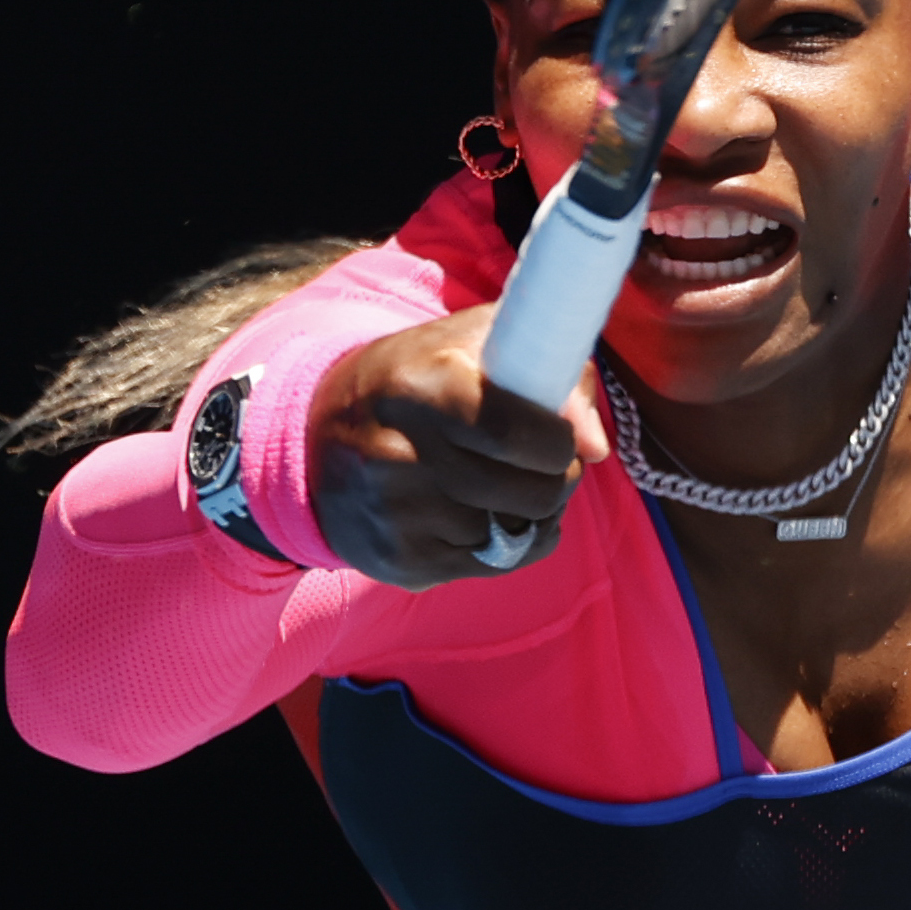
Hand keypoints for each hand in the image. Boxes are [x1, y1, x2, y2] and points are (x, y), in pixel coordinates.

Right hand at [307, 306, 609, 587]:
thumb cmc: (418, 380)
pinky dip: (506, 541)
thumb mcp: (474, 345)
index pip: (517, 434)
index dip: (558, 442)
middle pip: (534, 493)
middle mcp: (399, 457)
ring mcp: (397, 517)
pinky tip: (480, 511)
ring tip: (501, 480)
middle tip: (541, 460)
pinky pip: (496, 564)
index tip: (558, 436)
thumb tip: (596, 445)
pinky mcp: (401, 562)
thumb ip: (551, 374)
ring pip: (520, 532)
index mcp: (419, 389)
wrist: (314, 439)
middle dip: (558, 478)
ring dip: (531, 511)